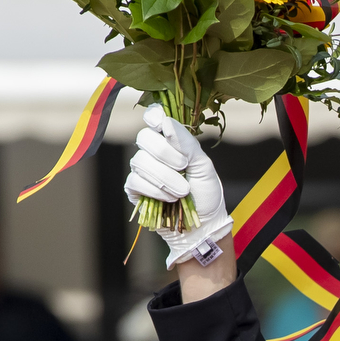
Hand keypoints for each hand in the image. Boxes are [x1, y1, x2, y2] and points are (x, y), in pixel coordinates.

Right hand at [127, 106, 233, 270]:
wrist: (201, 224)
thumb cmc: (204, 192)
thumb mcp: (203, 165)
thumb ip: (186, 142)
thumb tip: (166, 122)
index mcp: (170, 139)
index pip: (152, 116)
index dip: (153, 116)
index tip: (161, 124)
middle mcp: (152, 150)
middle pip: (144, 137)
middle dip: (165, 154)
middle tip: (184, 168)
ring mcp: (141, 168)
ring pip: (139, 161)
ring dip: (165, 177)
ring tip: (182, 191)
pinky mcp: (134, 188)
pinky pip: (136, 181)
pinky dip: (155, 190)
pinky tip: (169, 199)